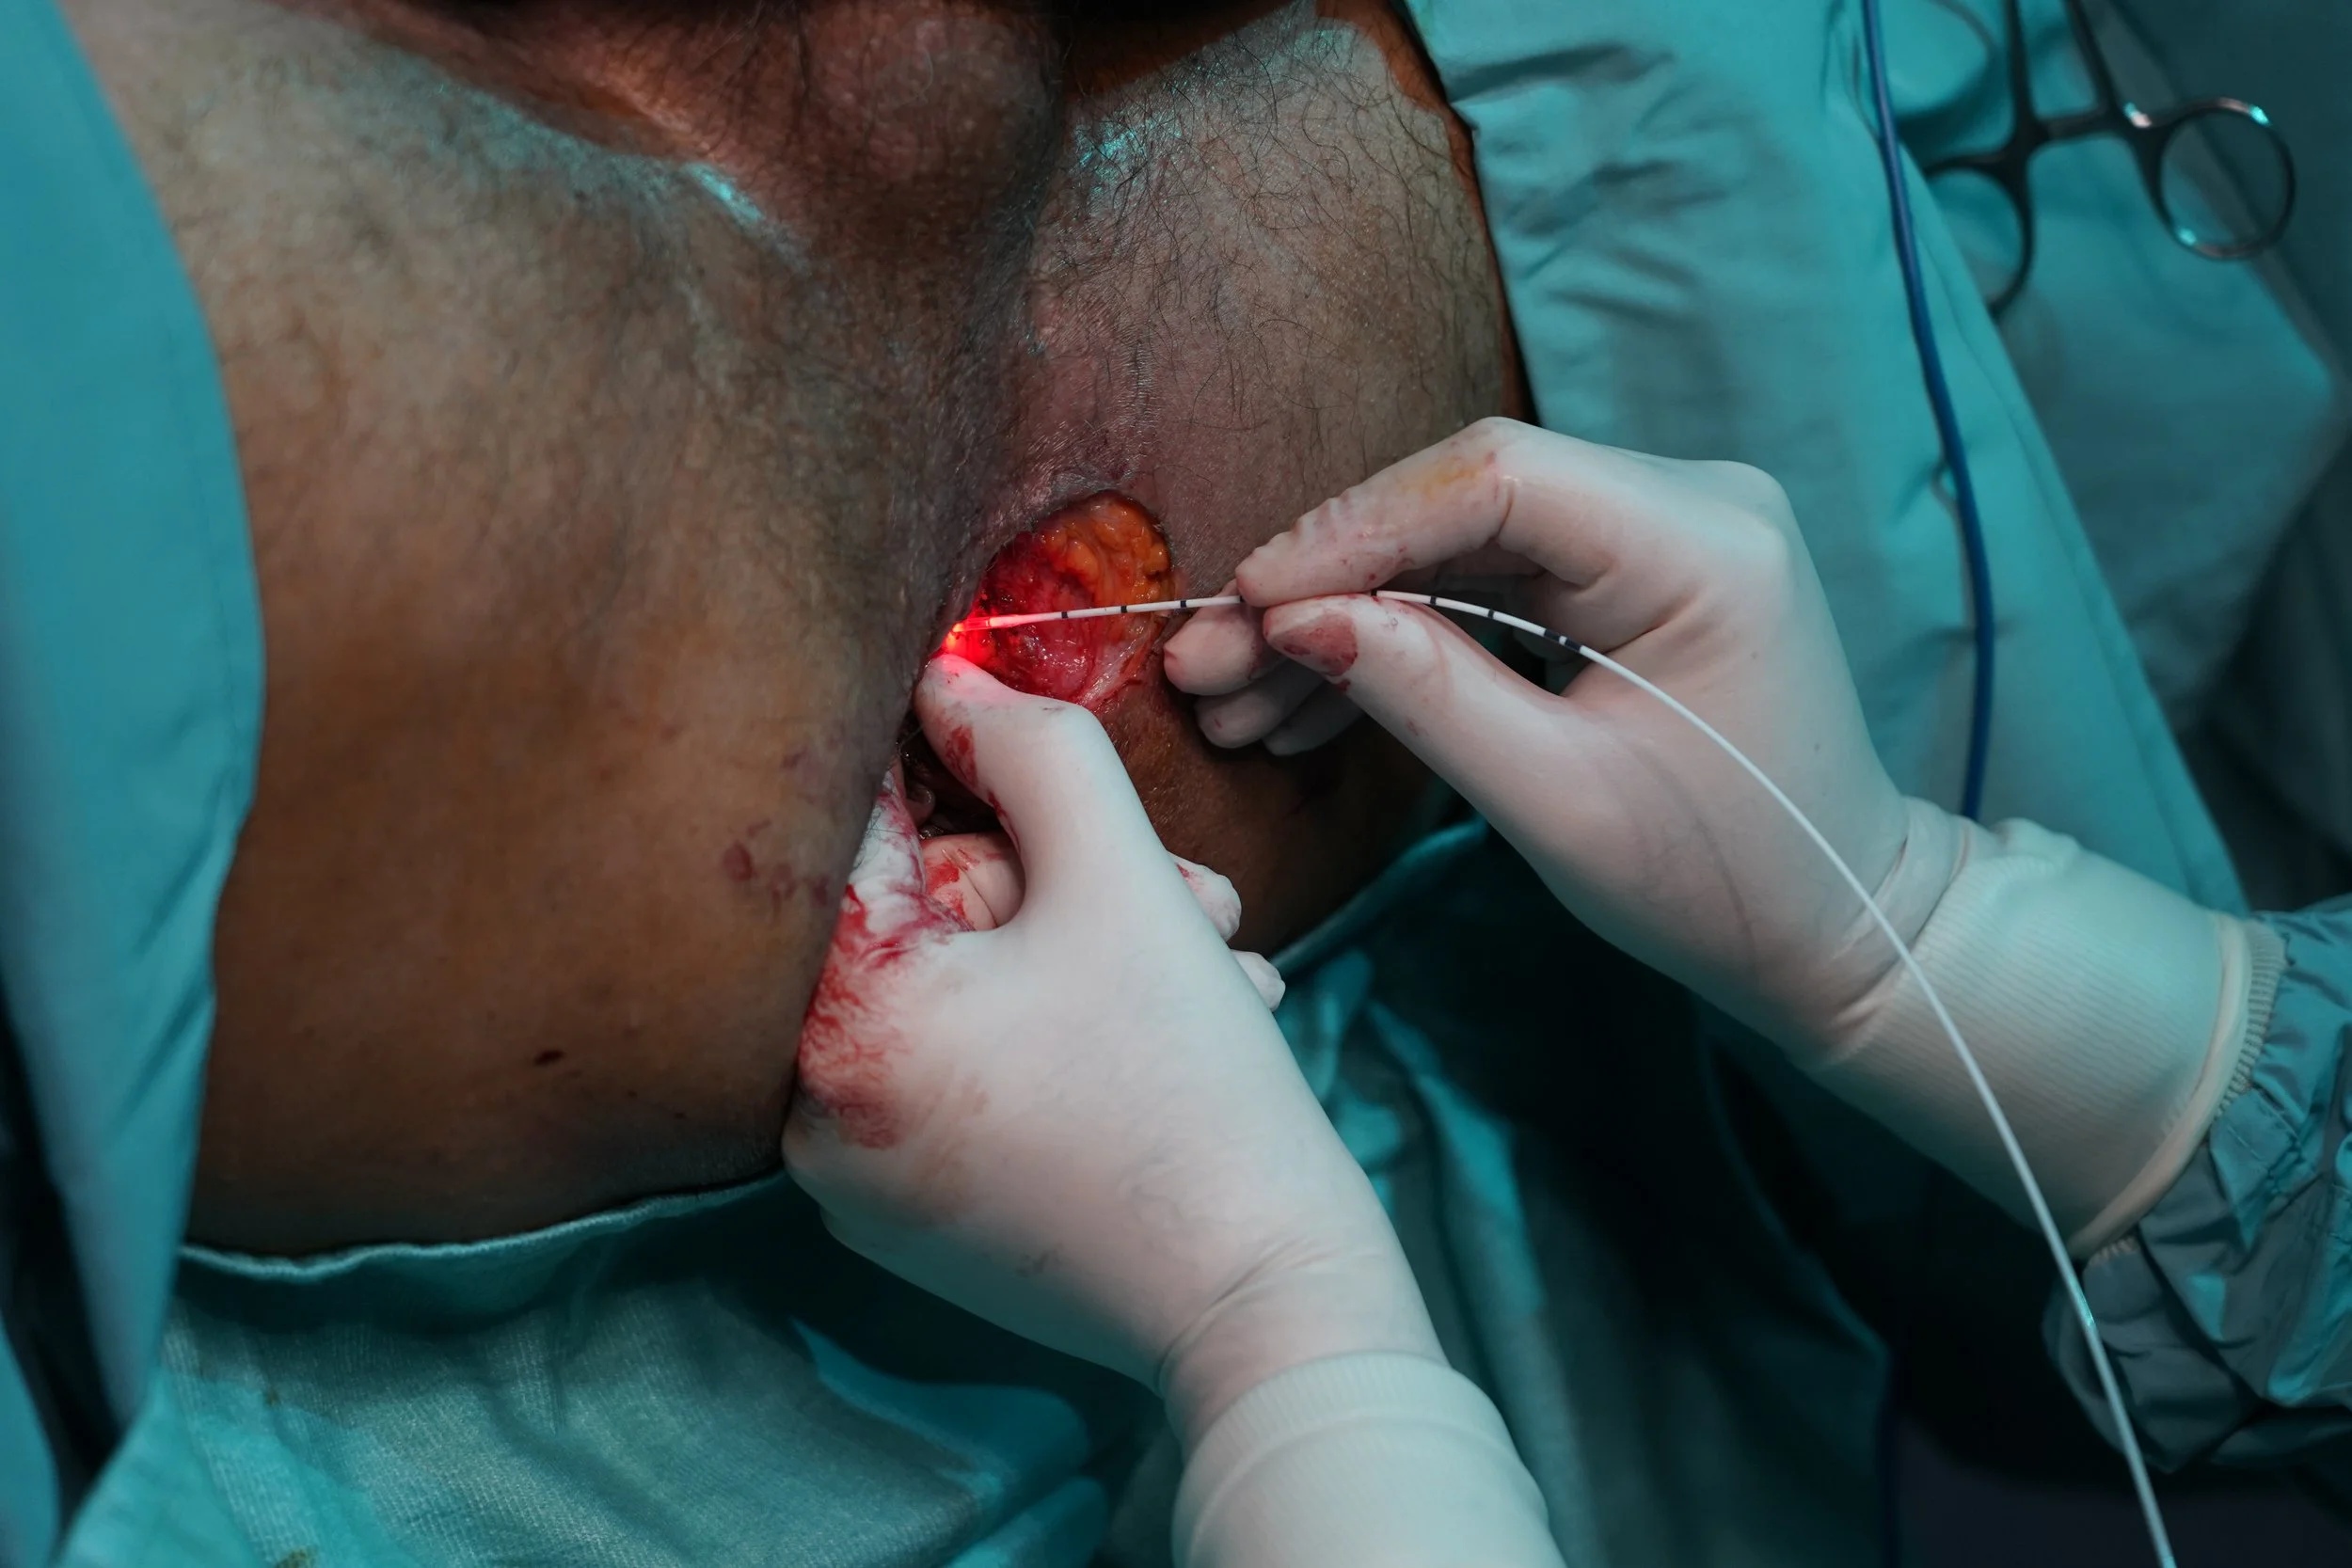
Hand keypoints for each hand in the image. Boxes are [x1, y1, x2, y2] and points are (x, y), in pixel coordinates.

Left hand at [785, 656, 1441, 1444]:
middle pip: (926, 917)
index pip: (864, 826)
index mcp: (834, 1025)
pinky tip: (1164, 1034)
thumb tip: (945, 679)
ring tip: (1212, 971)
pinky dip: (1055, 1035)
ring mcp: (858, 1179)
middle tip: (1195, 898)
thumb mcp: (1123, 880)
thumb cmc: (1193, 1093)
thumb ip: (1032, 747)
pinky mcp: (912, 1217)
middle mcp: (810, 1115)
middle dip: (1068, 882)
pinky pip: (966, 1072)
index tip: (1029, 744)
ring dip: (1088, 953)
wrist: (1266, 1308)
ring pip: (962, 992)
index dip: (959, 759)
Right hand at [1189, 417, 1937, 1053]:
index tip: (1249, 604)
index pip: (1492, 480)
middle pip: (1458, 503)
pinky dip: (1398, 641)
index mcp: (1701, 544)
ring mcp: (1656, 536)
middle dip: (1322, 586)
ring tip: (1230, 701)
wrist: (1837, 926)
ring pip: (1454, 546)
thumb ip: (1426, 695)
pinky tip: (1302, 701)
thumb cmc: (1723, 881)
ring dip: (1342, 620)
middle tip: (1204, 662)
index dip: (1349, 531)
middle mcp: (1686, 505)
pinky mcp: (1625, 579)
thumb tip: (1293, 619)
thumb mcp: (1558, 802)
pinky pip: (1485, 585)